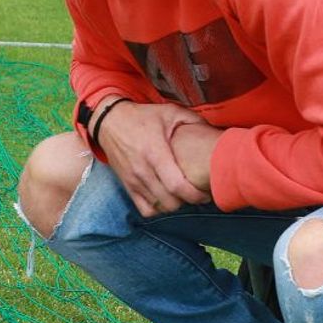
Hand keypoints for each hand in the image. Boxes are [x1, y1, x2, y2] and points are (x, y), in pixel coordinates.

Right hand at [94, 100, 212, 214]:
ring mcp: (133, 180)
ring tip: (183, 197)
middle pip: (169, 202)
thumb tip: (214, 131)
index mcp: (155, 153)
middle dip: (187, 202)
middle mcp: (142, 170)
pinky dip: (157, 210)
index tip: (206, 194)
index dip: (194, 195)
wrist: (109, 121)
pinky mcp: (127, 186)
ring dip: (174, 206)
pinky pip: (144, 209)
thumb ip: (194, 120)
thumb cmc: (142, 117)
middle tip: (197, 194)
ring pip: (158, 208)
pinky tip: (165, 200)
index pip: (177, 186)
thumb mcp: (169, 112)